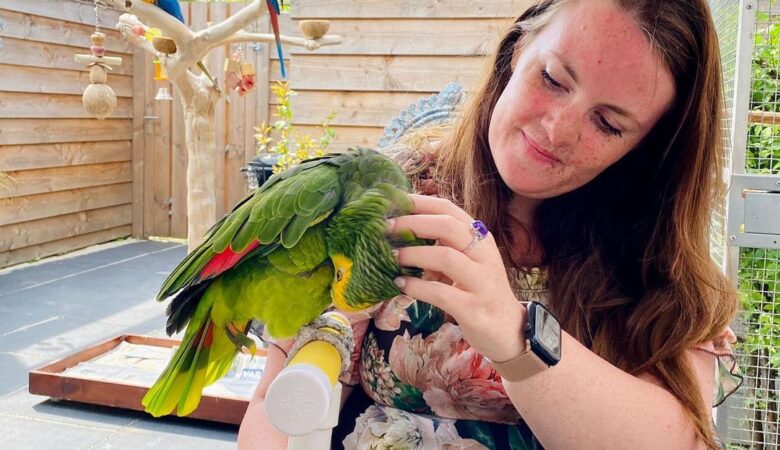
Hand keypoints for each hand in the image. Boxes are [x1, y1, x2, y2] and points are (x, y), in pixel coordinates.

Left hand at [388, 194, 526, 361]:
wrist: (508, 328)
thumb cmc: (479, 290)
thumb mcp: (467, 261)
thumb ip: (443, 244)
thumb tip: (402, 229)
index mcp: (480, 237)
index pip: (449, 209)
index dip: (419, 203)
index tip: (393, 202)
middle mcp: (484, 255)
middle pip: (447, 227)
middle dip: (413, 224)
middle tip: (387, 228)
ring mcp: (481, 281)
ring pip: (445, 257)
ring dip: (414, 255)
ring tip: (393, 257)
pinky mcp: (473, 308)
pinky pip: (441, 293)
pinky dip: (417, 287)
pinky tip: (401, 284)